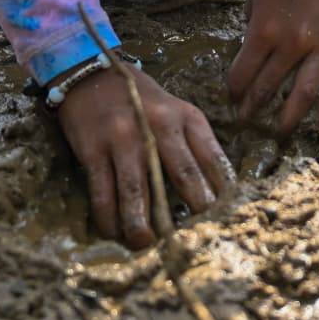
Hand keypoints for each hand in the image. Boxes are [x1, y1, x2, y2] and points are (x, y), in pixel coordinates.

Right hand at [55, 63, 230, 249]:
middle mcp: (157, 125)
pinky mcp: (93, 150)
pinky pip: (103, 193)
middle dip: (192, 209)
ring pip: (137, 190)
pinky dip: (108, 218)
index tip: (227, 217)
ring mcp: (123, 138)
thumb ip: (194, 144)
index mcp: (185, 117)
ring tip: (148, 246)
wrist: (90, 73)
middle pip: (182, 174)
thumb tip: (214, 190)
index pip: (212, 157)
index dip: (222, 190)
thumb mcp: (175, 111)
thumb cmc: (140, 100)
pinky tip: (114, 233)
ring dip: (143, 225)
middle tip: (197, 239)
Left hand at [227, 0, 318, 134]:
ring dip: (290, 117)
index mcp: (265, 29)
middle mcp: (293, 42)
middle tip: (246, 123)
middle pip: (268, 88)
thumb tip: (251, 57)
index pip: (243, 75)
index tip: (231, 99)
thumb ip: (254, 30)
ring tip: (281, 133)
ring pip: (305, 93)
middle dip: (253, 108)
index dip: (234, 91)